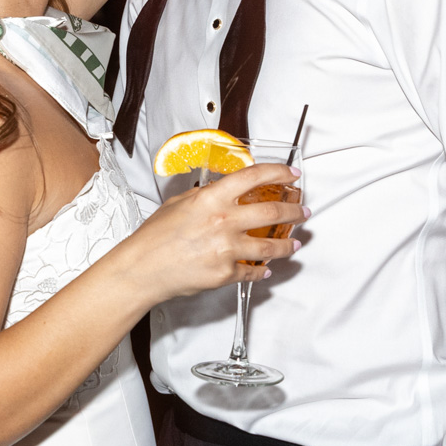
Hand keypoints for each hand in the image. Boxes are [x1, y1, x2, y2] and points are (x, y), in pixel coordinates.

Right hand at [117, 163, 305, 301]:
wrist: (142, 269)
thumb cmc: (154, 237)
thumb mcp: (179, 203)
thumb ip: (205, 196)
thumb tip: (220, 191)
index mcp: (213, 198)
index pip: (254, 177)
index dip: (279, 172)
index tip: (292, 174)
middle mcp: (224, 221)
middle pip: (273, 212)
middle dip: (294, 211)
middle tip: (302, 211)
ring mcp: (227, 249)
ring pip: (270, 246)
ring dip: (287, 245)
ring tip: (295, 244)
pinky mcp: (226, 273)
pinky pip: (252, 271)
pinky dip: (262, 271)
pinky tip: (267, 269)